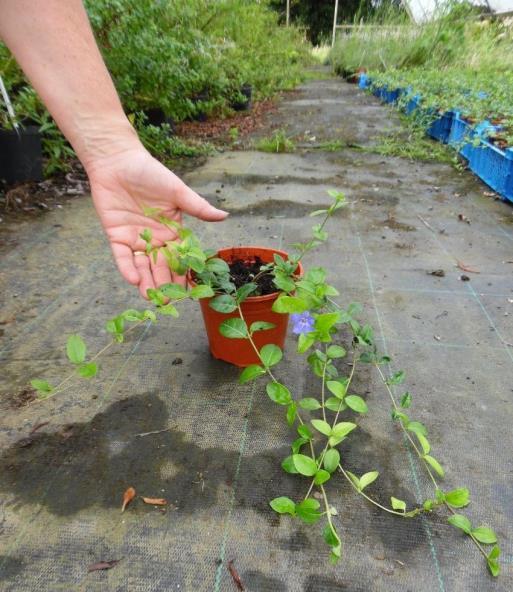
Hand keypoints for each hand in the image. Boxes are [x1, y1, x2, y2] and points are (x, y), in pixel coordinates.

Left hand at [86, 146, 227, 297]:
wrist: (117, 161)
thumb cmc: (150, 173)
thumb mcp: (177, 191)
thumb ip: (198, 207)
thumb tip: (224, 216)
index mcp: (172, 231)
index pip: (181, 257)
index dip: (185, 273)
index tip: (190, 290)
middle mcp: (155, 239)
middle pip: (162, 266)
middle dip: (165, 284)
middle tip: (169, 302)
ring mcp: (136, 239)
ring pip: (143, 266)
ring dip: (147, 282)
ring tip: (152, 299)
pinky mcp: (116, 237)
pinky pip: (122, 257)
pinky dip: (127, 268)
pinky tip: (134, 280)